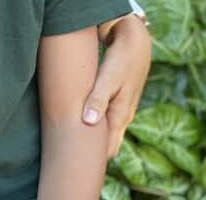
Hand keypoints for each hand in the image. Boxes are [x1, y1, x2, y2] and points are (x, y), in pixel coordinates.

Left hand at [82, 15, 150, 156]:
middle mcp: (122, 114)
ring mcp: (120, 106)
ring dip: (93, 137)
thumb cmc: (121, 59)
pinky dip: (94, 123)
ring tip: (73, 148)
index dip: (95, 158)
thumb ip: (98, 99)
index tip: (79, 166)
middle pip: (108, 141)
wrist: (134, 39)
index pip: (109, 146)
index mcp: (121, 114)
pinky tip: (82, 125)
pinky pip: (104, 117)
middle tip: (71, 161)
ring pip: (105, 129)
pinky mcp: (115, 96)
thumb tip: (88, 123)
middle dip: (93, 152)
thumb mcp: (108, 78)